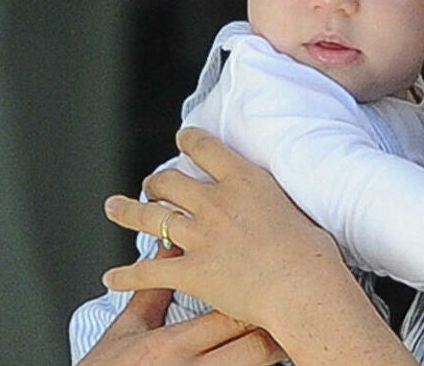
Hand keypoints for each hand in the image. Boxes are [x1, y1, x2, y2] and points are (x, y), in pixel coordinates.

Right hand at [76, 281, 283, 365]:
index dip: (255, 294)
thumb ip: (151, 291)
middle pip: (253, 343)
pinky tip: (270, 359)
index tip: (273, 278)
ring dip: (273, 349)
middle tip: (295, 304)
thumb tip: (167, 249)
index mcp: (172, 345)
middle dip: (276, 324)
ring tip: (289, 332)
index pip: (227, 312)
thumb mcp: (126, 331)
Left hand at [103, 128, 363, 335]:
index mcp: (244, 181)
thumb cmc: (312, 252)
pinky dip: (126, 275)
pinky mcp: (190, 271)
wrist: (302, 284)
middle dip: (156, 182)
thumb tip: (276, 207)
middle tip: (152, 184)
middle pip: (170, 181)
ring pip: (151, 218)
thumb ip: (274, 203)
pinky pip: (147, 272)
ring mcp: (199, 236)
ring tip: (115, 207)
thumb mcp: (296, 208)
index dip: (188, 140)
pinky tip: (112, 276)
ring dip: (128, 212)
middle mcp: (215, 203)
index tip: (182, 138)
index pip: (206, 149)